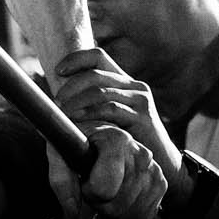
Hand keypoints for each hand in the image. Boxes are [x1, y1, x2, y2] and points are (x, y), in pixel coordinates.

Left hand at [48, 124, 166, 218]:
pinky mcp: (160, 185)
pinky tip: (113, 203)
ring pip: (130, 217)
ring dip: (111, 214)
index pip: (103, 189)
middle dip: (98, 203)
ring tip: (103, 193)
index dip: (88, 190)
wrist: (99, 139)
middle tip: (92, 185)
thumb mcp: (60, 153)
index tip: (84, 176)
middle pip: (116, 207)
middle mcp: (141, 153)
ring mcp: (154, 170)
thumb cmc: (78, 145)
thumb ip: (61, 180)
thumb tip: (73, 211)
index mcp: (117, 139)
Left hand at [52, 47, 181, 180]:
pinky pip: (111, 110)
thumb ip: (92, 103)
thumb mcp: (110, 116)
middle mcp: (135, 85)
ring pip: (101, 92)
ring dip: (76, 102)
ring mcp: (141, 99)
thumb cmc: (128, 139)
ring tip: (63, 114)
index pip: (98, 56)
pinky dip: (90, 115)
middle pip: (95, 74)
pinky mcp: (144, 116)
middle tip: (57, 102)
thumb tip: (55, 97)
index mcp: (124, 80)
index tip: (57, 71)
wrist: (162, 162)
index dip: (76, 59)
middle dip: (71, 86)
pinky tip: (79, 123)